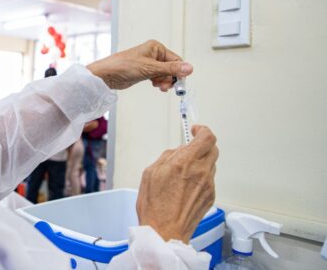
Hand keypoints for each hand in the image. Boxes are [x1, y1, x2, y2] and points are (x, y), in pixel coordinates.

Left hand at [86, 40, 192, 90]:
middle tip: (165, 86)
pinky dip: (158, 82)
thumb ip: (170, 69)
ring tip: (157, 86)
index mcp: (156, 47)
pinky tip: (154, 85)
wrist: (107, 75)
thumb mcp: (150, 68)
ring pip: (165, 74)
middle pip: (171, 67)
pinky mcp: (144, 71)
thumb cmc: (124, 66)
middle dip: (170, 78)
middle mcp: (153, 53)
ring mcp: (148, 63)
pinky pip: (157, 77)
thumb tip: (189, 68)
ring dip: (164, 81)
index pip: (176, 59)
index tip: (179, 83)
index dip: (178, 72)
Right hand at [136, 126, 217, 242]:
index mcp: (184, 163)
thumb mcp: (150, 173)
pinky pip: (209, 179)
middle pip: (213, 148)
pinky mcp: (210, 196)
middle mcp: (200, 172)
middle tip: (190, 148)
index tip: (195, 130)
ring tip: (185, 171)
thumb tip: (176, 152)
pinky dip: (201, 177)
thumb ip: (167, 157)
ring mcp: (208, 185)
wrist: (164, 232)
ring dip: (201, 162)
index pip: (206, 137)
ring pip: (211, 164)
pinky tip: (186, 186)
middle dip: (202, 145)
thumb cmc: (154, 207)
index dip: (202, 130)